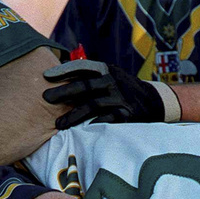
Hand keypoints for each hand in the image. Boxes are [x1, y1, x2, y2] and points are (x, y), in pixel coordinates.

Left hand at [42, 60, 180, 128]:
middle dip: (63, 92)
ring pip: (93, 105)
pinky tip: (81, 131)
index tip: (46, 76)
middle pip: (84, 86)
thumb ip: (89, 77)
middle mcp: (113, 81)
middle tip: (46, 98)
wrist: (153, 102)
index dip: (63, 71)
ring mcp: (120, 97)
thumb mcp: (109, 77)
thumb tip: (57, 77)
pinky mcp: (128, 113)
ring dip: (74, 115)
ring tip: (59, 125)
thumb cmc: (121, 90)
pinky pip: (108, 120)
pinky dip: (94, 124)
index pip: (82, 67)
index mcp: (106, 70)